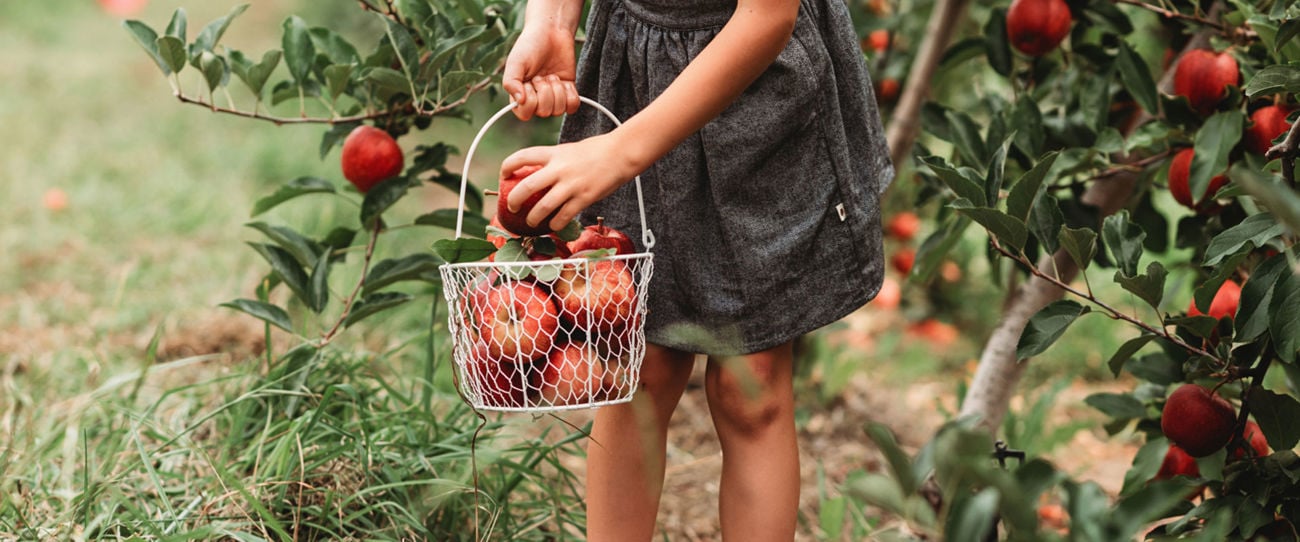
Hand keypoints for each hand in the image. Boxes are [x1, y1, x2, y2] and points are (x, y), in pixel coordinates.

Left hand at [500, 134, 638, 231]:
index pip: (522, 157)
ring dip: (533, 217)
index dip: (508, 166)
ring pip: (543, 206)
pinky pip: (564, 216)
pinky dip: (555, 224)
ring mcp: (572, 185)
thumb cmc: (597, 150)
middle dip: (514, 200)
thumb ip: (554, 160)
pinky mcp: (584, 198)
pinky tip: (554, 226)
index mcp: (554, 153)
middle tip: (512, 207)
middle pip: (527, 186)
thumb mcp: (569, 149)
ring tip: (531, 222)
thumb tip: (538, 174)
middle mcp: (559, 169)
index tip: (503, 176)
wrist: (622, 153)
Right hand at [502, 25, 579, 120]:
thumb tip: (519, 101)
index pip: (525, 114)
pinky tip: (564, 81)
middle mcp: (536, 99)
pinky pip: (572, 106)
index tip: (529, 82)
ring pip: (559, 110)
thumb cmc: (529, 46)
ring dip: (557, 90)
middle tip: (541, 75)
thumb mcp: (515, 62)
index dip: (530, 100)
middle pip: (544, 112)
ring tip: (552, 75)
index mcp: (520, 95)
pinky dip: (570, 94)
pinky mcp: (568, 92)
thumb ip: (511, 82)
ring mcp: (553, 97)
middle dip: (545, 91)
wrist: (551, 32)